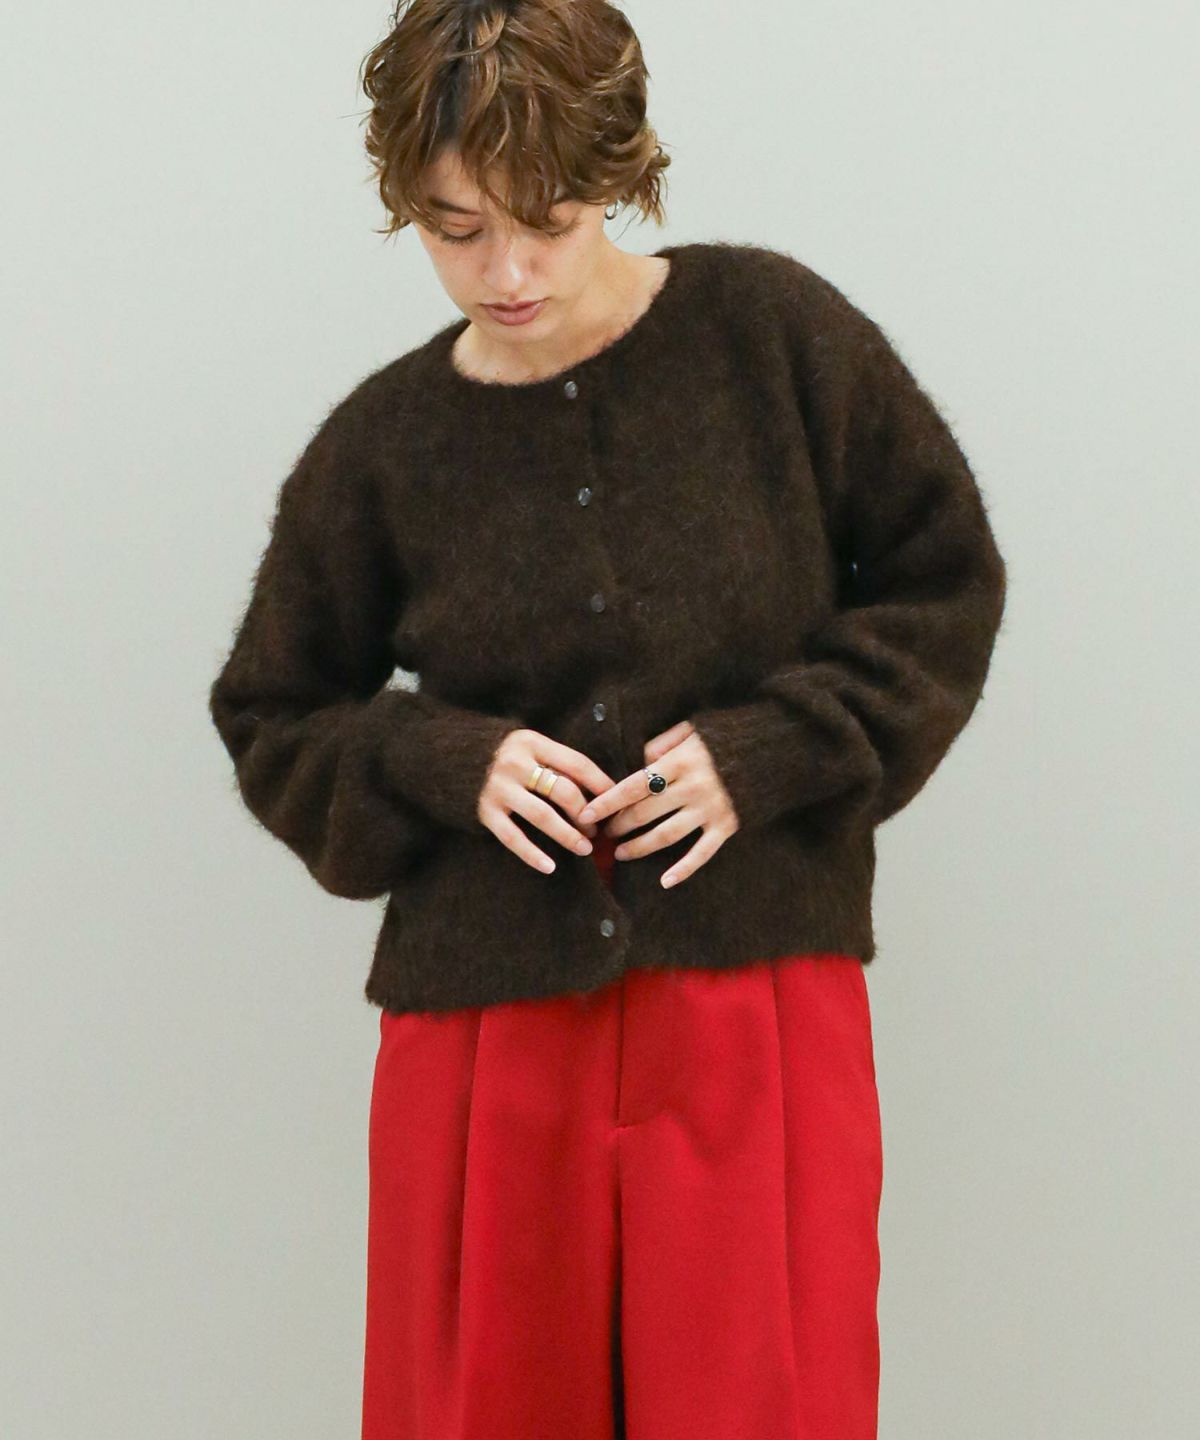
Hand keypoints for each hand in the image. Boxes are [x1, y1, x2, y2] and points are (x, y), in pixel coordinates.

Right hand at [477, 728, 615, 874]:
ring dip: (567, 835)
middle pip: (562, 791)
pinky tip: (550, 867)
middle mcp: (516, 763)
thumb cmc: (500, 753)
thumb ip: (554, 761)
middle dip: (585, 814)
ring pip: (542, 816)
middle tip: (595, 830)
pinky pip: (513, 837)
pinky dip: (532, 854)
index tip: (616, 802)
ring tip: (584, 849)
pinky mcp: (484, 811)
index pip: (577, 764)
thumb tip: (596, 790)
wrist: (447, 755)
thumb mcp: (527, 746)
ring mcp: (498, 788)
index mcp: (532, 742)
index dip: (600, 784)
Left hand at [577, 720, 739, 887]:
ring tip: (621, 853)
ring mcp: (711, 809)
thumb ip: (660, 745)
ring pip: (666, 836)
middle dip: (619, 825)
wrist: (773, 750)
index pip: (632, 786)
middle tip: (603, 833)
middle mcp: (693, 787)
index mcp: (680, 761)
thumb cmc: (724, 738)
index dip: (606, 802)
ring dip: (640, 847)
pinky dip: (683, 869)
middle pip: (645, 813)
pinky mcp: (728, 826)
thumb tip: (637, 764)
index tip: (585, 814)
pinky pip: (701, 853)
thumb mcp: (690, 730)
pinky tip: (665, 881)